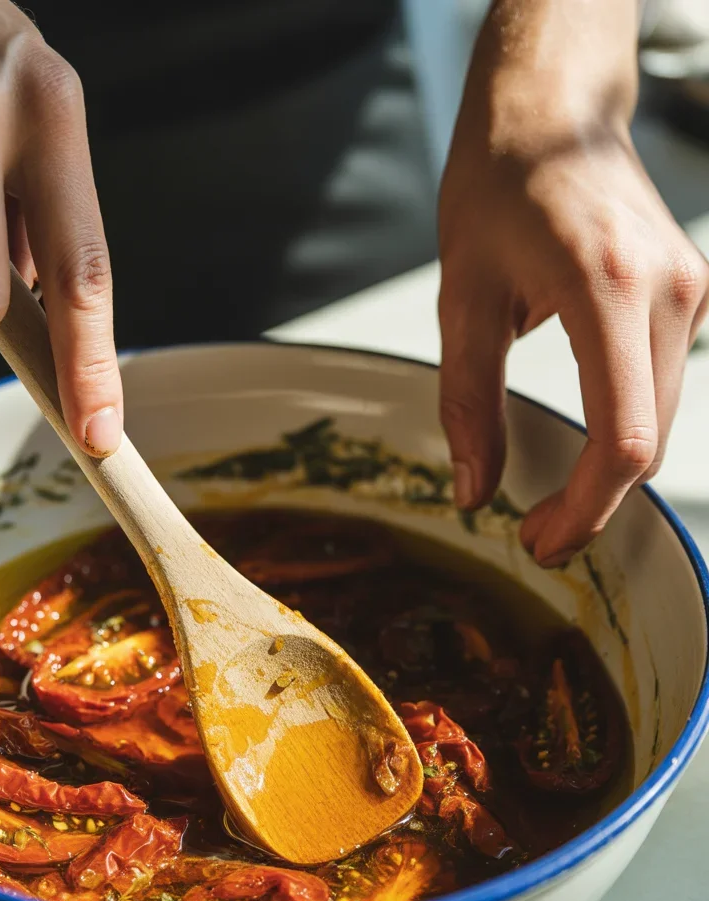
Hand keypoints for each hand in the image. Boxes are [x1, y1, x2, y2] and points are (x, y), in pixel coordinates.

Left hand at [438, 0, 708, 565]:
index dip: (586, 509)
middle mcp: (672, 291)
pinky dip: (627, 431)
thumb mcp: (463, 297)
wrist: (553, 111)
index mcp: (610, 288)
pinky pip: (665, 389)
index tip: (541, 541)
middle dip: (592, 503)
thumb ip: (469, 401)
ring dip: (611, 473)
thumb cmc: (500, 184)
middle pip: (649, 441)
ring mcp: (694, 291)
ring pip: (662, 422)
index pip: (622, 437)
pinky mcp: (692, 293)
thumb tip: (473, 492)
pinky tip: (583, 447)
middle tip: (531, 533)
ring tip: (549, 502)